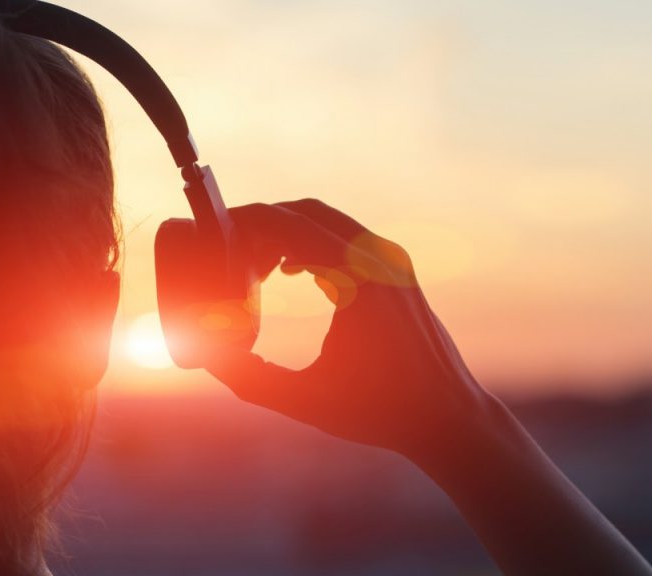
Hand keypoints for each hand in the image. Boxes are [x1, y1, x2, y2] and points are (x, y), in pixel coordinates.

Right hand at [207, 199, 497, 458]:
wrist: (448, 417)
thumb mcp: (304, 400)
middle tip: (225, 249)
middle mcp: (380, 260)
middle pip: (307, 213)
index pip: (290, 225)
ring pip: (328, 223)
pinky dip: (313, 244)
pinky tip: (288, 271)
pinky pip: (348, 241)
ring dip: (287, 232)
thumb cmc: (381, 412)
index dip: (246, 223)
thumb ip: (248, 378)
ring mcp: (394, 263)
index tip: (212, 234)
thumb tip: (204, 354)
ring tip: (251, 266)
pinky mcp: (400, 274)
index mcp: (358, 280)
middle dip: (262, 223)